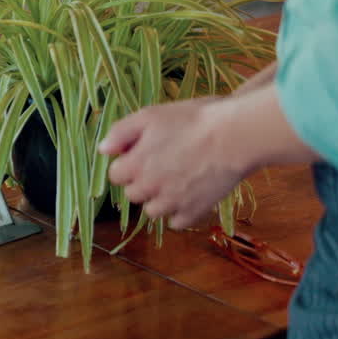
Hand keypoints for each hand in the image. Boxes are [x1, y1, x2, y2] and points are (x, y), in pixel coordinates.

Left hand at [99, 97, 245, 229]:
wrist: (234, 135)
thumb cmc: (191, 120)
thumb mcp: (149, 116)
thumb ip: (120, 133)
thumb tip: (103, 149)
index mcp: (135, 166)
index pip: (115, 176)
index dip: (127, 163)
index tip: (142, 153)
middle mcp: (150, 188)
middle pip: (133, 194)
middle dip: (142, 181)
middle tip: (162, 164)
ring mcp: (173, 203)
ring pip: (153, 211)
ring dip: (159, 199)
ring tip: (176, 179)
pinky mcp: (195, 211)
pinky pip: (177, 222)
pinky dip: (179, 212)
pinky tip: (189, 194)